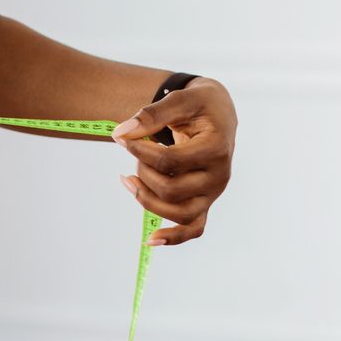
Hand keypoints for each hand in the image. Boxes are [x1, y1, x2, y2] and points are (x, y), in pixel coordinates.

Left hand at [110, 76, 236, 246]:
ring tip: (129, 179)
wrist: (218, 115)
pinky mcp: (205, 202)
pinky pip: (194, 229)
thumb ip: (151, 115)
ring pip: (179, 213)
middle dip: (142, 171)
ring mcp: (212, 193)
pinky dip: (173, 237)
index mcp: (216, 149)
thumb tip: (122, 133)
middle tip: (135, 151)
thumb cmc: (198, 106)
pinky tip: (150, 240)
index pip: (169, 161)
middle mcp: (219, 176)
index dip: (138, 150)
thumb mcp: (179, 100)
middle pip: (171, 190)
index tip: (121, 137)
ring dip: (146, 198)